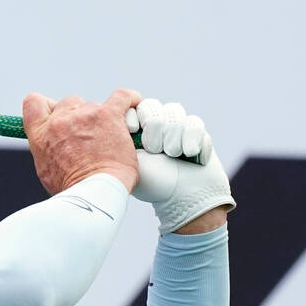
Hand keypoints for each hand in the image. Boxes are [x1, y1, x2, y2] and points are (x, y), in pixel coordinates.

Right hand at [23, 89, 140, 193]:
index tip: (58, 114)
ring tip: (112, 137)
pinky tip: (133, 105)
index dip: (48, 106)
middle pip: (69, 103)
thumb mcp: (47, 170)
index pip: (34, 103)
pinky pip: (123, 97)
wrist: (93, 193)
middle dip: (79, 115)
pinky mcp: (108, 115)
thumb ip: (49, 150)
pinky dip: (130, 100)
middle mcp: (59, 120)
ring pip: (94, 105)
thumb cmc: (73, 189)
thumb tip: (55, 148)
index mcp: (40, 134)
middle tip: (91, 134)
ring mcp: (84, 115)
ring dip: (102, 117)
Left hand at [125, 99, 235, 233]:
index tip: (131, 130)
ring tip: (172, 154)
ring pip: (173, 113)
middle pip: (152, 107)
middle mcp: (154, 126)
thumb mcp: (127, 161)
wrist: (181, 200)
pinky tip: (187, 154)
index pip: (130, 105)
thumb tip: (109, 118)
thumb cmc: (149, 183)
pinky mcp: (196, 133)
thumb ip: (117, 138)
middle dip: (154, 128)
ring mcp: (176, 128)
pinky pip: (194, 123)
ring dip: (172, 134)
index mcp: (134, 131)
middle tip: (154, 149)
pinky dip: (190, 139)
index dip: (132, 115)